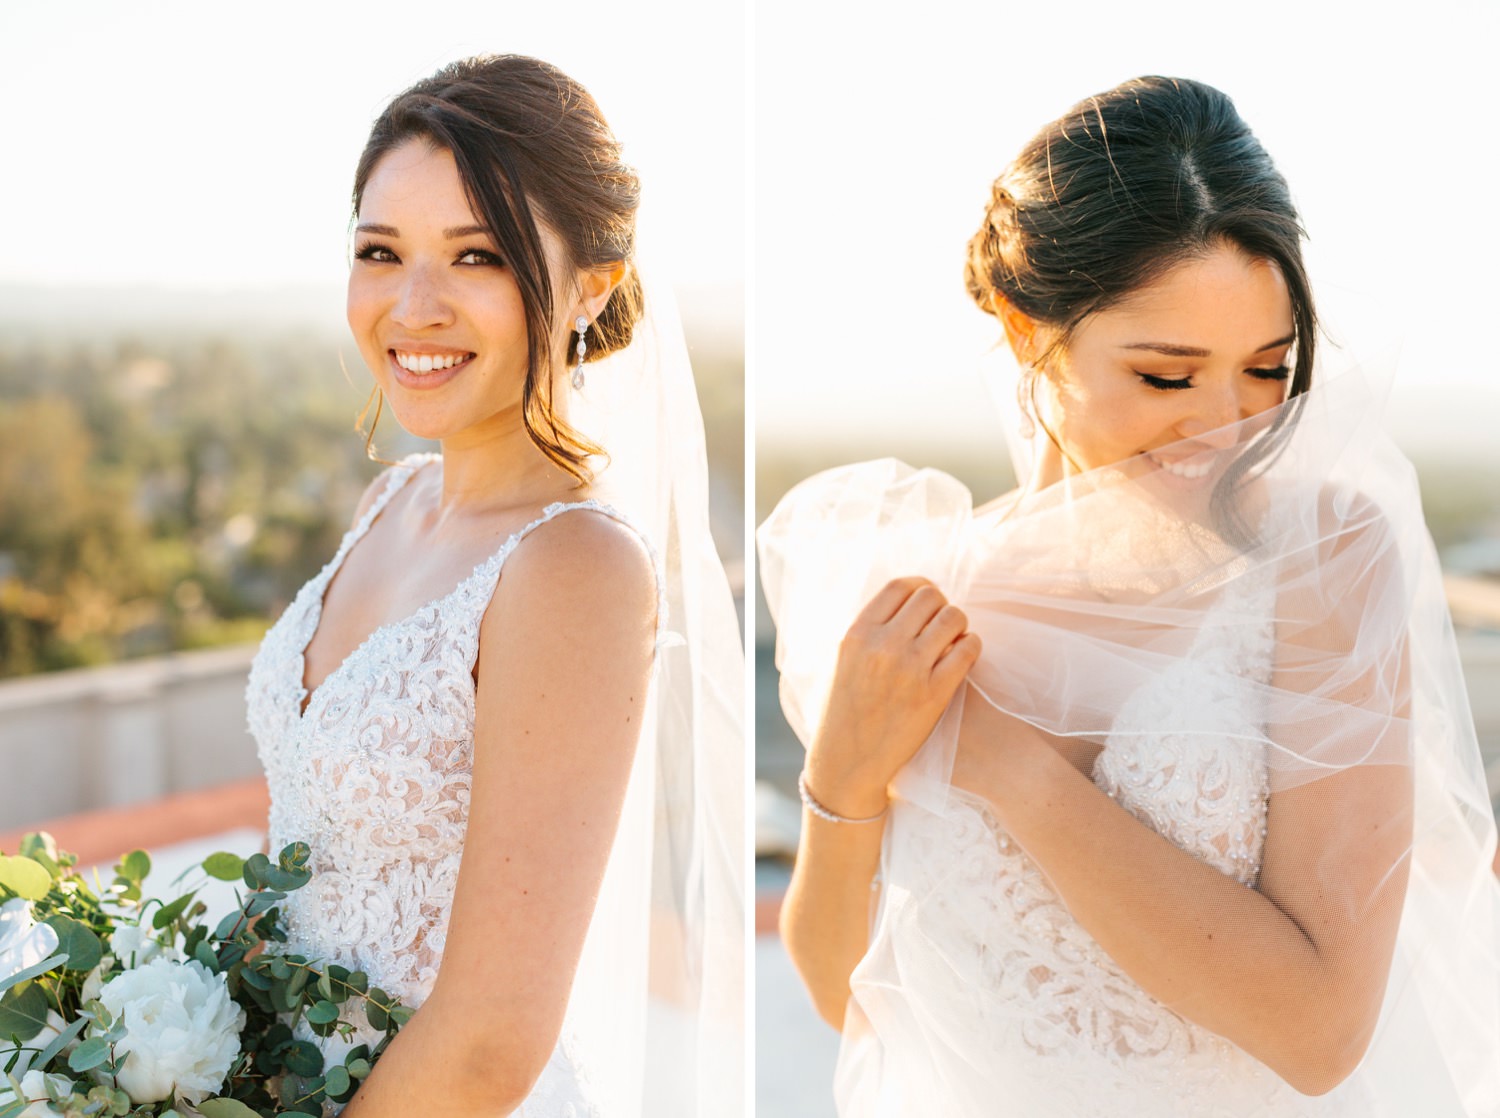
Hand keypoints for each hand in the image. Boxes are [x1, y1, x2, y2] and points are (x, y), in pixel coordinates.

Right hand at [805, 577, 981, 817]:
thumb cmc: (845, 711)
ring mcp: (910, 669)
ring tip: (953, 639)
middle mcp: (882, 646)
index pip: (899, 586)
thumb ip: (870, 630)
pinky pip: (968, 649)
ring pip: (953, 618)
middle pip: (930, 597)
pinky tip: (962, 655)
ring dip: (958, 624)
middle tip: (941, 623)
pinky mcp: (934, 694)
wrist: (848, 763)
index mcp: (856, 634)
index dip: (920, 587)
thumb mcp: (843, 661)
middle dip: (941, 605)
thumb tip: (906, 602)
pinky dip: (970, 646)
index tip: (926, 600)